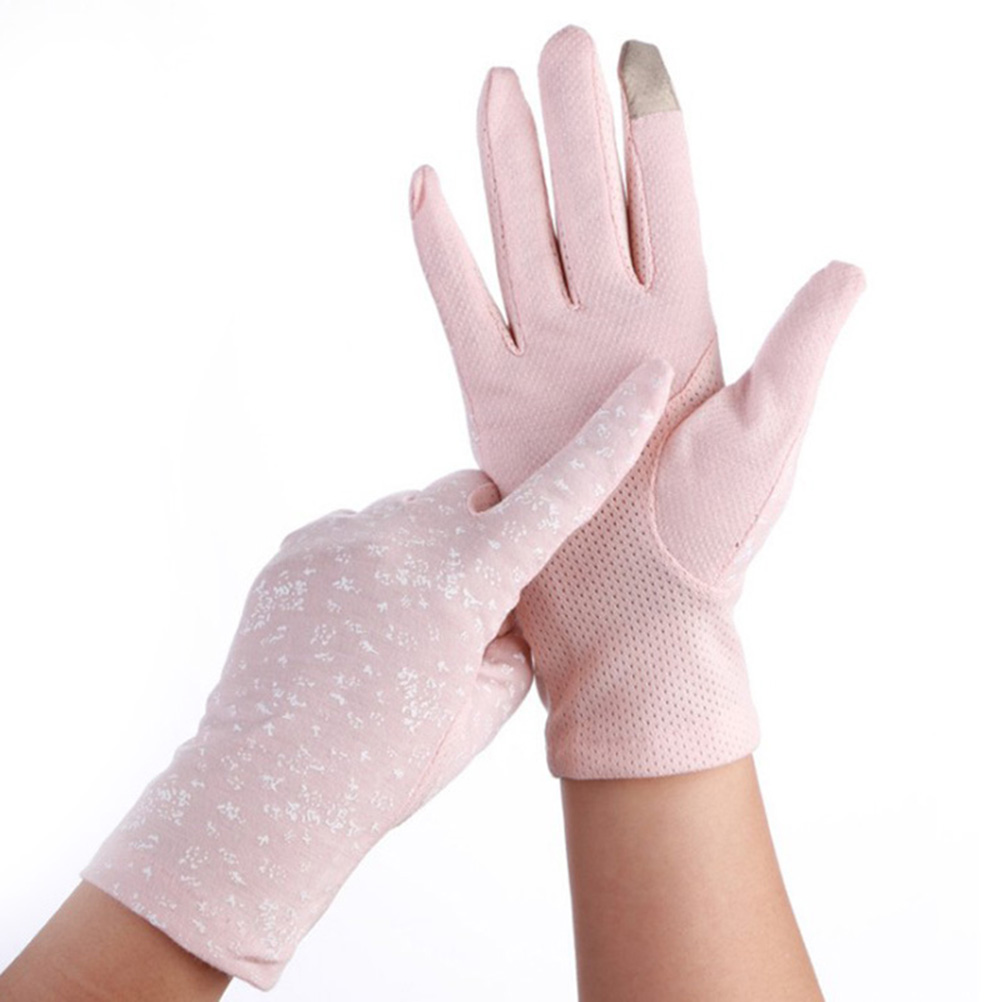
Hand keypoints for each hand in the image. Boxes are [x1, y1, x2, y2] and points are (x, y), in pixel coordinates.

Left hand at [80, 359, 670, 987]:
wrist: (269, 789)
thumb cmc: (391, 764)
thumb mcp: (487, 705)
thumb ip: (517, 628)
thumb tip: (507, 585)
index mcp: (464, 582)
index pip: (559, 494)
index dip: (611, 435)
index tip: (647, 377)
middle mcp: (400, 539)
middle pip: (475, 493)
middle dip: (488, 528)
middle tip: (467, 604)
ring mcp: (340, 536)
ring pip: (413, 515)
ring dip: (424, 554)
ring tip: (389, 635)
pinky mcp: (297, 547)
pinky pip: (359, 534)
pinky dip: (371, 566)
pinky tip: (348, 629)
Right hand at [411, 25, 864, 776]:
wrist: (631, 613)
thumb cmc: (711, 538)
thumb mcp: (772, 436)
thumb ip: (801, 347)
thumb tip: (851, 268)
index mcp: (684, 325)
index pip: (665, 206)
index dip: (652, 132)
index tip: (638, 58)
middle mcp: (612, 327)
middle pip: (587, 203)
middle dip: (574, 124)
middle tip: (561, 47)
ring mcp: (547, 355)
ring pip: (521, 238)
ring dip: (507, 166)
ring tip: (496, 87)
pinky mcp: (492, 393)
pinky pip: (462, 306)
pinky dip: (443, 251)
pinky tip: (430, 186)